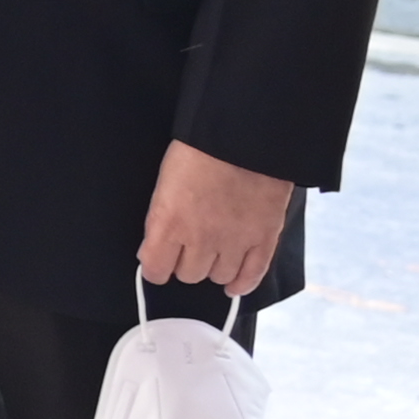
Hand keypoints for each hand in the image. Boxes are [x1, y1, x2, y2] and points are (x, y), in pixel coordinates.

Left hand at [137, 142, 294, 295]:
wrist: (244, 133)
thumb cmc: (200, 149)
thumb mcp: (165, 183)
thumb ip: (160, 219)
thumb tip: (154, 247)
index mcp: (169, 223)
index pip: (156, 269)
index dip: (156, 266)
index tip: (159, 260)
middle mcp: (200, 239)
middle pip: (188, 275)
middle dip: (186, 263)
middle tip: (190, 247)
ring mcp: (235, 241)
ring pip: (218, 277)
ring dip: (213, 268)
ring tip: (213, 254)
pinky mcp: (264, 237)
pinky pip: (252, 275)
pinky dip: (242, 284)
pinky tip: (234, 284)